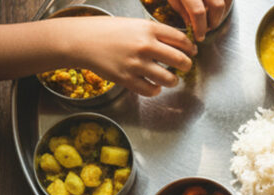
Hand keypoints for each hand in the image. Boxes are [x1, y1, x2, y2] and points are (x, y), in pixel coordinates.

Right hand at [69, 17, 195, 96]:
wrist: (82, 40)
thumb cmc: (108, 31)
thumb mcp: (134, 25)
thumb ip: (155, 34)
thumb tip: (178, 45)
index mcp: (148, 29)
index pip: (181, 40)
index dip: (190, 48)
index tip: (192, 53)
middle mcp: (145, 46)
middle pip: (180, 61)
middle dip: (186, 66)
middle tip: (184, 67)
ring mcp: (136, 64)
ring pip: (169, 79)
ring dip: (173, 81)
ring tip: (170, 79)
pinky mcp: (127, 79)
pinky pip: (151, 90)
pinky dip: (156, 90)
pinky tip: (154, 85)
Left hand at [166, 0, 230, 40]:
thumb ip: (181, 10)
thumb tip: (192, 26)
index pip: (198, 12)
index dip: (200, 28)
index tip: (199, 36)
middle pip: (216, 6)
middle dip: (213, 21)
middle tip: (207, 28)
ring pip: (225, 0)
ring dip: (221, 12)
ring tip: (212, 17)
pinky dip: (225, 3)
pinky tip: (216, 7)